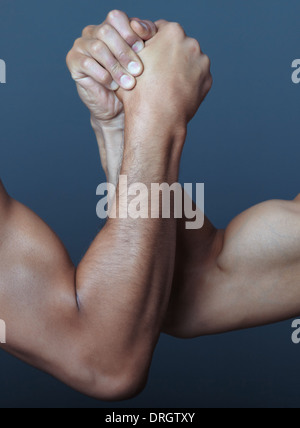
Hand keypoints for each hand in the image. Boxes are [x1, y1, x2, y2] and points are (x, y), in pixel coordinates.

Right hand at [66, 10, 156, 122]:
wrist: (116, 108)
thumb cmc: (130, 82)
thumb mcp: (141, 61)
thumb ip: (145, 41)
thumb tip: (145, 30)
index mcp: (109, 27)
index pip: (116, 18)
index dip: (130, 32)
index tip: (142, 49)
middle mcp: (92, 32)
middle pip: (106, 31)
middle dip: (125, 52)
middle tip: (138, 71)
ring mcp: (80, 46)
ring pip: (98, 48)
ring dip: (116, 67)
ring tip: (129, 83)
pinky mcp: (72, 62)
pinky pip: (88, 64)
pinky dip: (104, 76)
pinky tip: (113, 86)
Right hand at [118, 21, 212, 135]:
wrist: (157, 120)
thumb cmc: (139, 91)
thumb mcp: (128, 61)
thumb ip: (136, 45)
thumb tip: (137, 41)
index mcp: (171, 32)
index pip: (159, 30)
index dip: (151, 44)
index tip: (146, 57)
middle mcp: (191, 43)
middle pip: (177, 45)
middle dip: (168, 55)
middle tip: (156, 73)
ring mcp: (202, 62)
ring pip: (189, 61)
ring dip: (180, 68)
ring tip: (166, 84)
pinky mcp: (207, 80)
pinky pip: (196, 77)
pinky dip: (188, 82)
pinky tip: (176, 92)